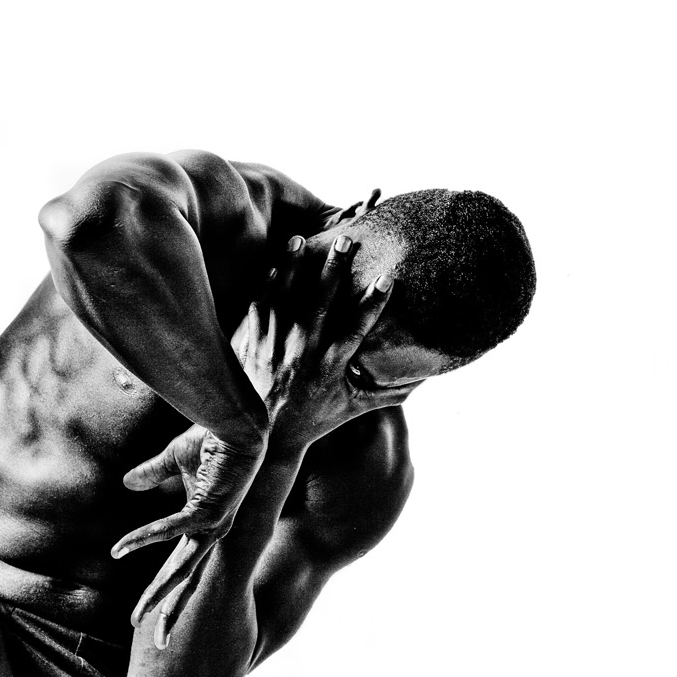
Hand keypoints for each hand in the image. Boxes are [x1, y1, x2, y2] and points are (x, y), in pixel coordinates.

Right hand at [113, 425, 251, 643]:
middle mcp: (211, 533)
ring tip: (139, 619)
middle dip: (166, 612)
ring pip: (181, 571)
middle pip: (185, 582)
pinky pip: (168, 531)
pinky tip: (120, 549)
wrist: (237, 421)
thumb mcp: (172, 460)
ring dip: (158, 595)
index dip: (162, 588)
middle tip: (155, 644)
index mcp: (202, 525)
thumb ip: (152, 474)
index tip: (147, 612)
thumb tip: (127, 484)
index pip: (179, 566)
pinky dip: (143, 539)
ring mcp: (212, 526)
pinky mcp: (209, 510)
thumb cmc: (211, 436)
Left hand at [238, 234, 392, 449]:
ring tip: (302, 240)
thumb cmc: (313, 419)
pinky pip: (260, 307)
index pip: (357, 329)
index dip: (373, 304)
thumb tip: (423, 380)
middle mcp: (303, 354)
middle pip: (320, 304)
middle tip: (345, 241)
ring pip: (285, 299)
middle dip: (334, 270)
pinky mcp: (253, 344)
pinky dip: (268, 285)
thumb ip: (388, 392)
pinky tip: (277, 264)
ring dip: (294, 268)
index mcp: (331, 366)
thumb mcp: (354, 407)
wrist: (265, 437)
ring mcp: (275, 347)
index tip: (387, 279)